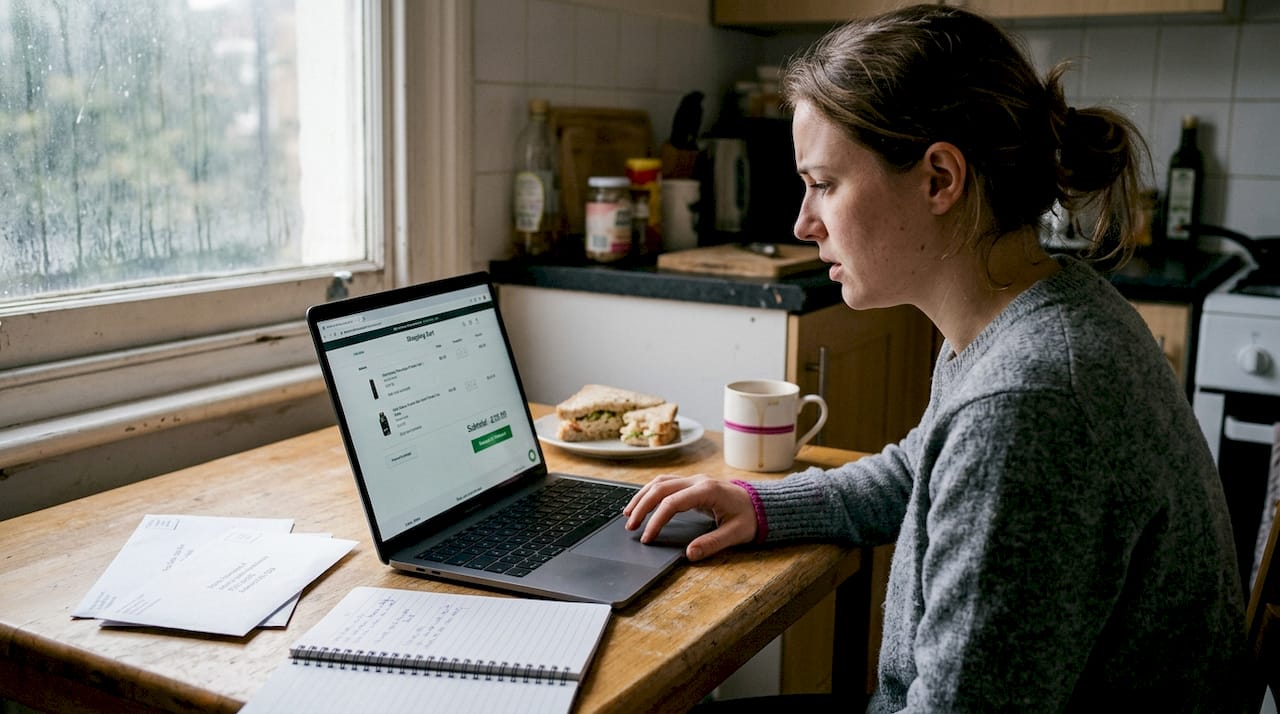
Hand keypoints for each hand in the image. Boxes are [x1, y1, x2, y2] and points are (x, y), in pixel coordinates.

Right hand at [622, 474, 757, 561]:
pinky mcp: (693, 484)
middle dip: (642, 506)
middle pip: (661, 488)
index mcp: (707, 491)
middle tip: (630, 526)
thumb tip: (690, 554)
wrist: (763, 504)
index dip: (656, 520)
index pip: (672, 503)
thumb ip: (712, 543)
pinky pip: (666, 483)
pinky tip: (643, 503)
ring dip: (642, 496)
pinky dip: (651, 492)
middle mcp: (698, 481)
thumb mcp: (736, 534)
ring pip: (660, 482)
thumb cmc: (751, 518)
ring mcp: (695, 480)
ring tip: (628, 514)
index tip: (647, 537)